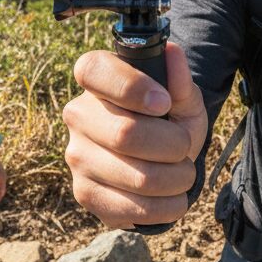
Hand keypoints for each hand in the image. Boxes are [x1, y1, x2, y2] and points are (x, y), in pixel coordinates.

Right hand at [62, 41, 206, 229]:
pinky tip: (172, 196)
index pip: (95, 71)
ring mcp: (77, 156)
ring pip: (137, 176)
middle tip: (184, 146)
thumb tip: (173, 53)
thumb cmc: (168, 120)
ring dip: (176, 179)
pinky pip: (132, 209)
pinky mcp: (84, 193)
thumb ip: (179, 80)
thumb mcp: (182, 98)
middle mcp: (78, 114)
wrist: (158, 158)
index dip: (132, 87)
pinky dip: (166, 206)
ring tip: (183, 173)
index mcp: (95, 78)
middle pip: (125, 134)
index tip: (164, 103)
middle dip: (173, 145)